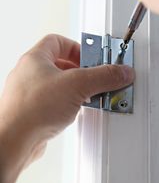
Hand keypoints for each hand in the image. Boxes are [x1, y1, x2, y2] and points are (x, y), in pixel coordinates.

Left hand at [0, 34, 134, 182]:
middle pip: (61, 64)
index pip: (58, 41)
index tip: (93, 57)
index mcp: (36, 58)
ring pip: (59, 85)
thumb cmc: (30, 110)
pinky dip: (68, 104)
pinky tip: (76, 110)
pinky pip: (55, 102)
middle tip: (95, 77)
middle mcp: (30, 74)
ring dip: (76, 89)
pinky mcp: (33, 111)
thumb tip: (120, 72)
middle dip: (82, 71)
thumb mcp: (77, 85)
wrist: (14, 141)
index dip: (78, 47)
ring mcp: (31, 93)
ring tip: (89, 94)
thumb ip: (103, 76)